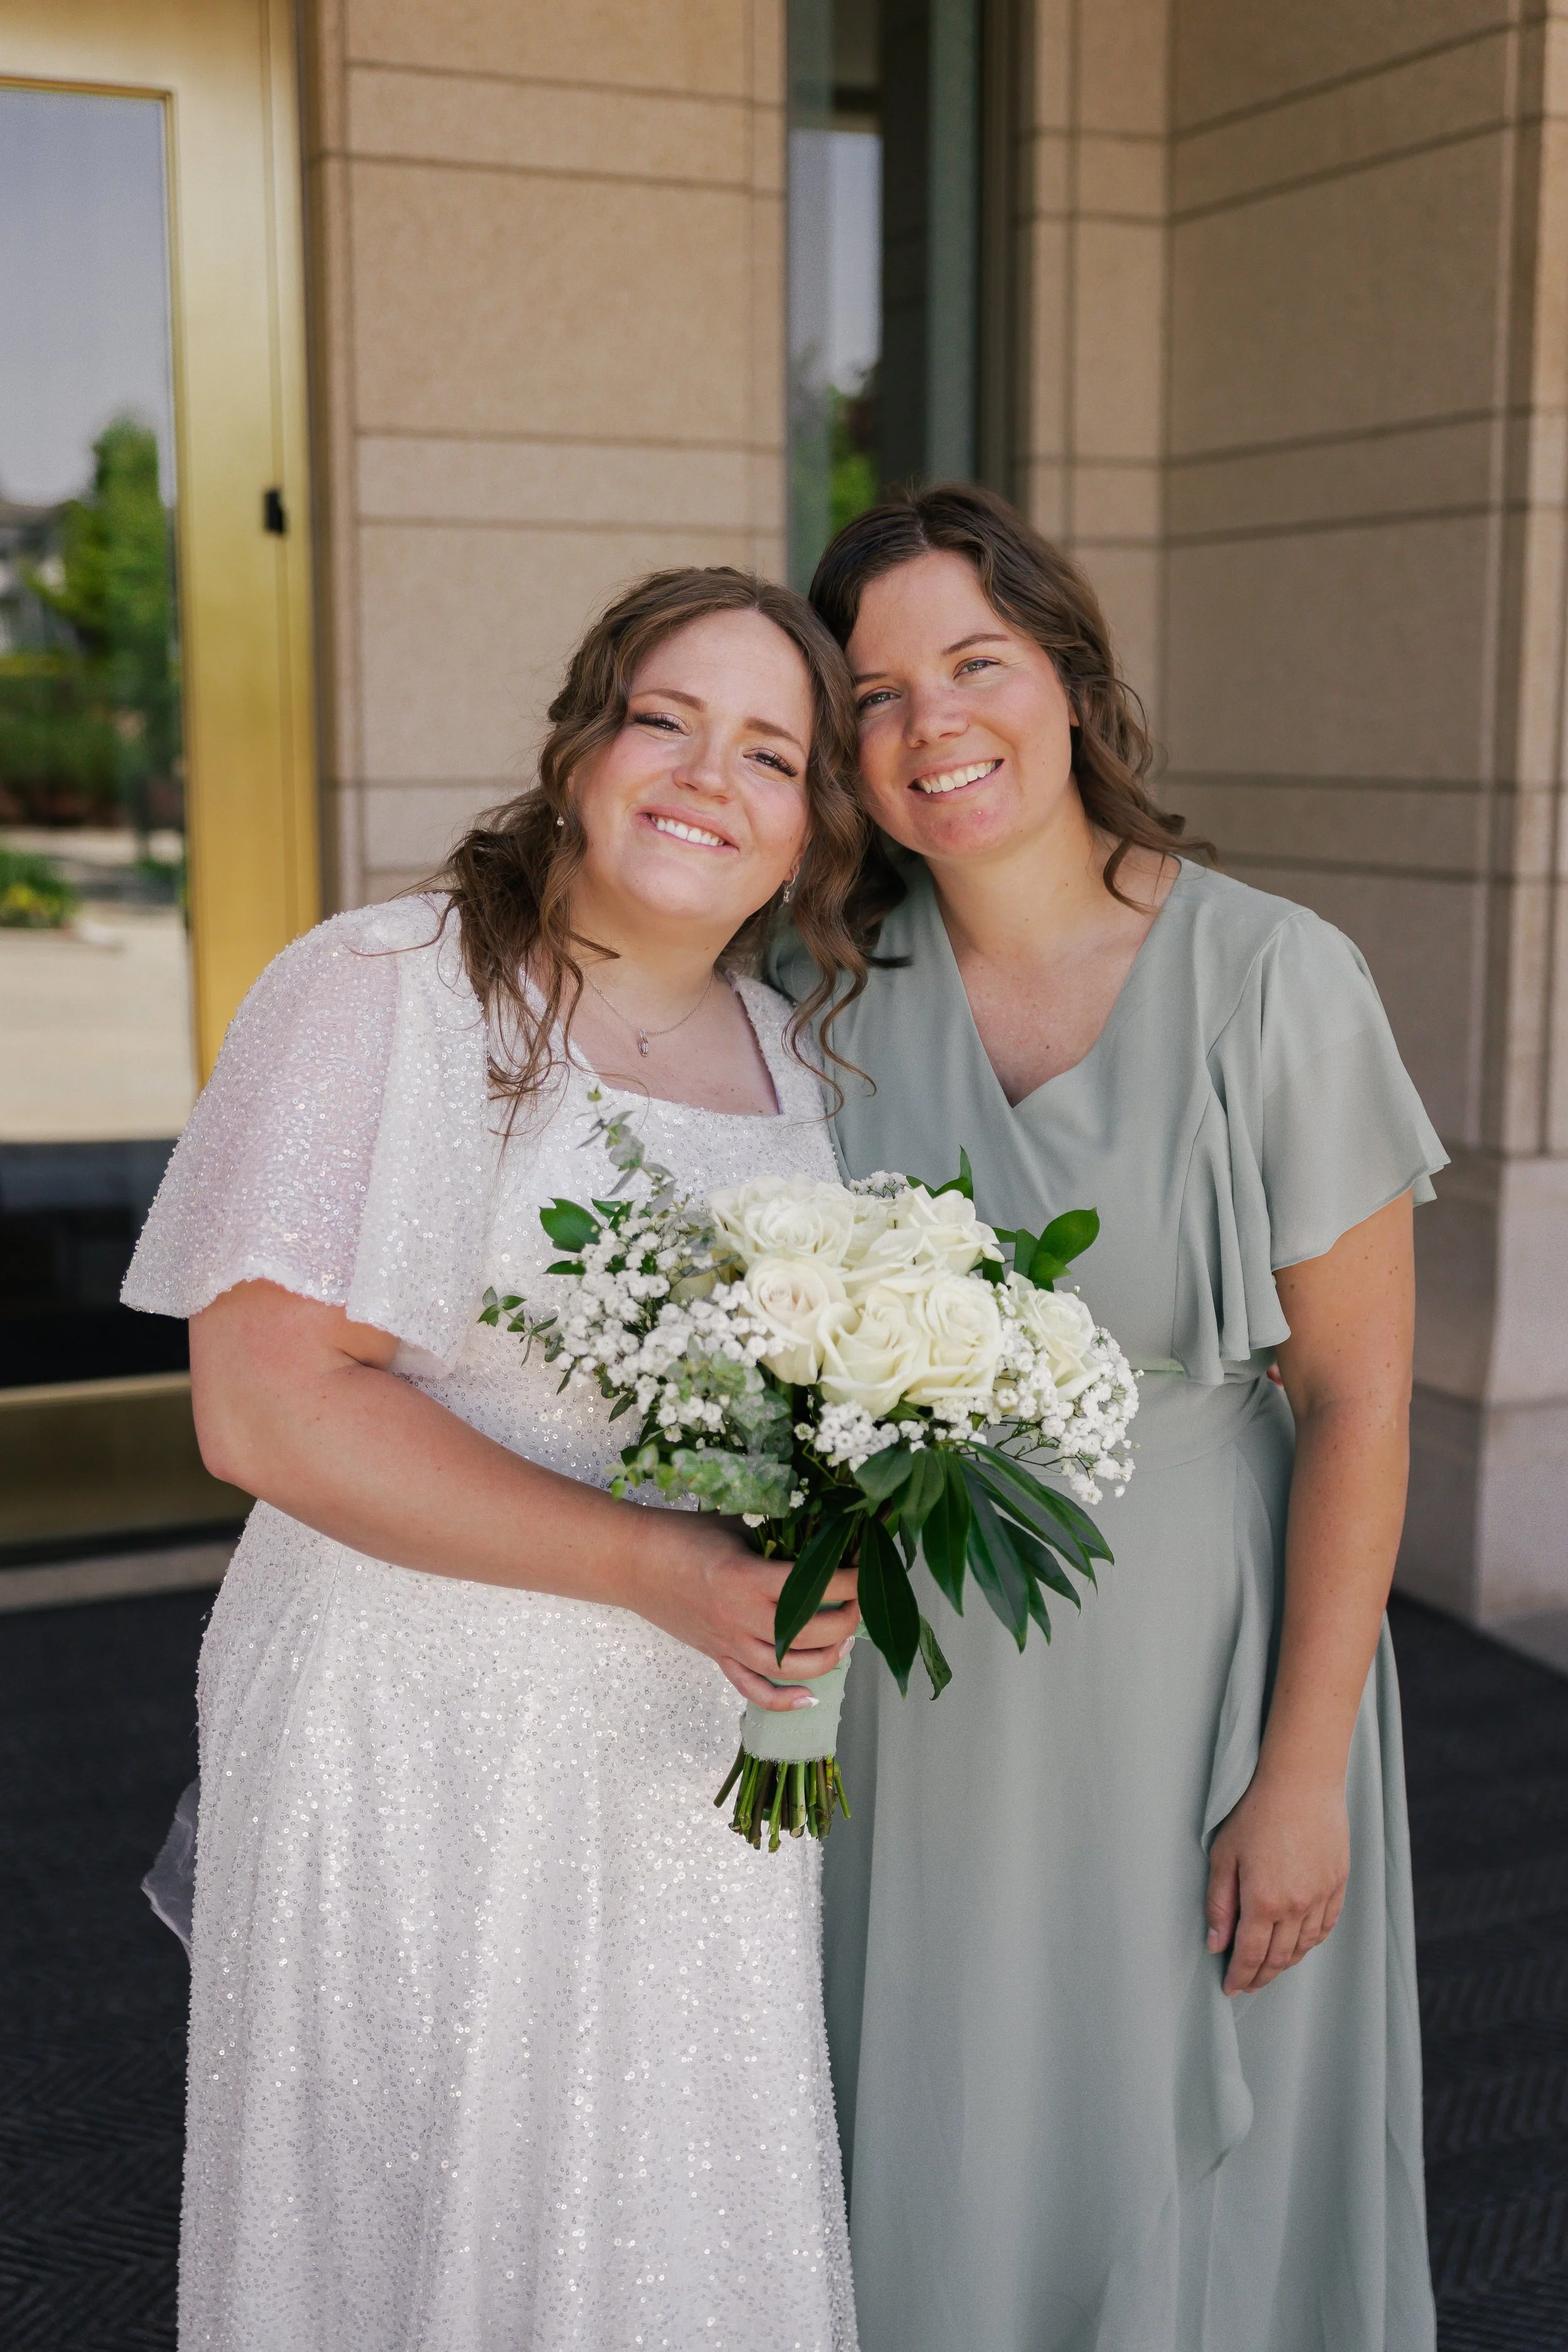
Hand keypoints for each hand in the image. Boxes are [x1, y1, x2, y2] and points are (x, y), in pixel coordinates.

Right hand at [635, 1514, 859, 1713]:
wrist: (631, 1561)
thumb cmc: (681, 1534)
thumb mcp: (736, 1525)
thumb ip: (776, 1538)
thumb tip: (822, 1541)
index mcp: (747, 1577)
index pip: (815, 1586)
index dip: (850, 1580)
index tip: (868, 1569)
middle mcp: (741, 1617)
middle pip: (811, 1632)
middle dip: (848, 1619)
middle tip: (861, 1602)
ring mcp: (729, 1643)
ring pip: (789, 1668)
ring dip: (827, 1659)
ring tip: (846, 1640)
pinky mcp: (717, 1656)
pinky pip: (752, 1689)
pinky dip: (783, 1700)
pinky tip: (810, 1697)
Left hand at [1205, 1767, 1349, 1993]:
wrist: (1302, 1783)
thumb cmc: (1255, 1812)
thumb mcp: (1224, 1855)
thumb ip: (1219, 1904)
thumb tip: (1215, 1945)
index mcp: (1263, 1902)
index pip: (1250, 1955)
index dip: (1239, 1976)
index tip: (1229, 1989)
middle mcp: (1296, 1907)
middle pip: (1279, 1958)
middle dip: (1260, 1977)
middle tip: (1247, 1985)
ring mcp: (1321, 1897)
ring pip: (1304, 1947)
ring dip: (1285, 1963)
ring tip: (1269, 1969)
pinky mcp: (1338, 1885)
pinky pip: (1325, 1927)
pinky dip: (1310, 1943)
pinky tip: (1299, 1945)